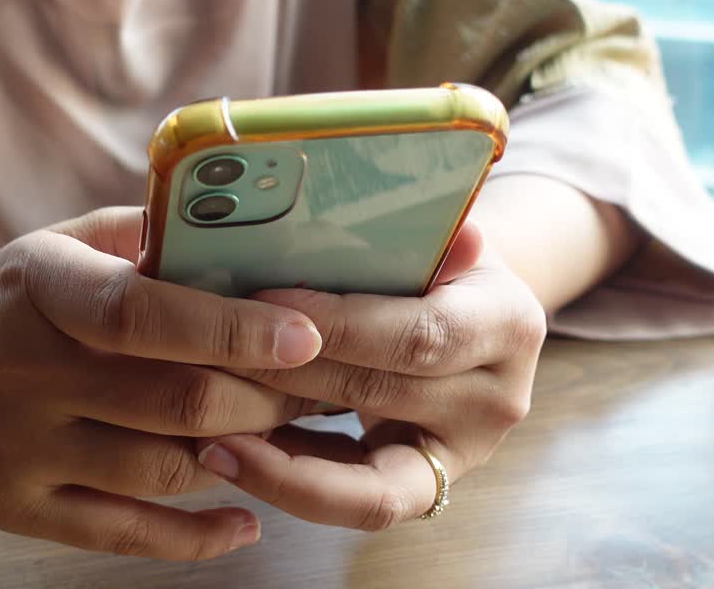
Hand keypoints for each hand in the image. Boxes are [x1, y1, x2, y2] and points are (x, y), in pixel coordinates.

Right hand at [0, 208, 323, 559]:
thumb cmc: (6, 300)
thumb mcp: (59, 244)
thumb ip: (145, 239)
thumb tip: (250, 242)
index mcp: (34, 288)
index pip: (140, 312)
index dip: (231, 327)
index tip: (306, 335)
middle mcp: (15, 372)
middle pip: (172, 402)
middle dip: (265, 400)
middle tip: (317, 390)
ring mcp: (11, 449)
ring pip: (161, 471)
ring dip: (242, 457)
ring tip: (287, 437)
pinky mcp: (12, 509)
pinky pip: (125, 534)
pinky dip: (197, 533)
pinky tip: (245, 517)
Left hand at [200, 220, 545, 529]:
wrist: (472, 316)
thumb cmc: (432, 264)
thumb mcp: (432, 237)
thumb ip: (410, 233)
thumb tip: (383, 208)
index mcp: (506, 322)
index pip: (419, 334)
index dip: (339, 326)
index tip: (260, 305)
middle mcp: (498, 398)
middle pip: (381, 395)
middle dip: (287, 381)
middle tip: (206, 365)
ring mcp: (466, 454)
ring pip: (368, 476)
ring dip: (279, 454)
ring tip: (207, 435)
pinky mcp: (429, 490)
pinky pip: (358, 505)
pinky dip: (292, 484)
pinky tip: (229, 457)